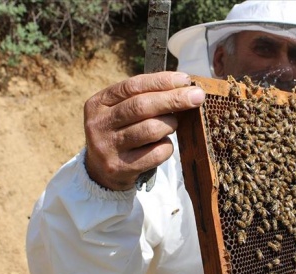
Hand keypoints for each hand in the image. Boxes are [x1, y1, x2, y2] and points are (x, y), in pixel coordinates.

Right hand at [83, 72, 205, 190]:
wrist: (100, 171)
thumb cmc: (120, 132)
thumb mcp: (120, 111)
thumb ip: (144, 97)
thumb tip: (183, 87)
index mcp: (97, 103)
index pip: (132, 86)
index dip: (161, 81)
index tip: (185, 80)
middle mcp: (99, 125)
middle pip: (142, 107)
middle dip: (174, 99)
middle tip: (197, 97)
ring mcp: (108, 148)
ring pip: (151, 129)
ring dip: (170, 124)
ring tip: (173, 124)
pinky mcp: (120, 168)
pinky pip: (156, 153)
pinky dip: (167, 146)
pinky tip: (163, 144)